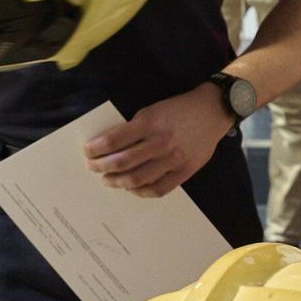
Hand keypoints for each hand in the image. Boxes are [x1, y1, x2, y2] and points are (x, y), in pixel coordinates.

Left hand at [83, 85, 232, 196]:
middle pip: (122, 162)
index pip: (113, 141)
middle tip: (93, 167)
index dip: (95, 149)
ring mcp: (173, 159)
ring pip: (137, 179)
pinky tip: (132, 188)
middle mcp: (159, 142)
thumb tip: (111, 146)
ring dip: (117, 181)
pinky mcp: (185, 171)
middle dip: (101, 167)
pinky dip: (141, 191)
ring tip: (109, 180)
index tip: (87, 152)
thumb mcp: (153, 110)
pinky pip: (158, 189)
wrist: (213, 110)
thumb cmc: (179, 108)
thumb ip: (135, 128)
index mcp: (149, 122)